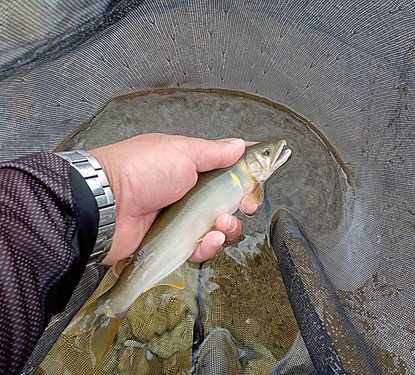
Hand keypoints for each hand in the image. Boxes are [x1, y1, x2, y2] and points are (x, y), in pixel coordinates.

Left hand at [89, 134, 256, 264]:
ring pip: (216, 227)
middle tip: (245, 205)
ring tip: (220, 224)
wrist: (105, 205)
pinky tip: (209, 239)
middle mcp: (186, 192)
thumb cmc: (141, 170)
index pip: (225, 169)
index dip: (245, 175)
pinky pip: (199, 247)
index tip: (258, 179)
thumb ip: (214, 152)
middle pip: (226, 201)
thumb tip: (238, 145)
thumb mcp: (182, 152)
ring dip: (227, 227)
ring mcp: (179, 218)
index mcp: (188, 166)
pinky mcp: (172, 242)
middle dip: (241, 204)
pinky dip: (208, 246)